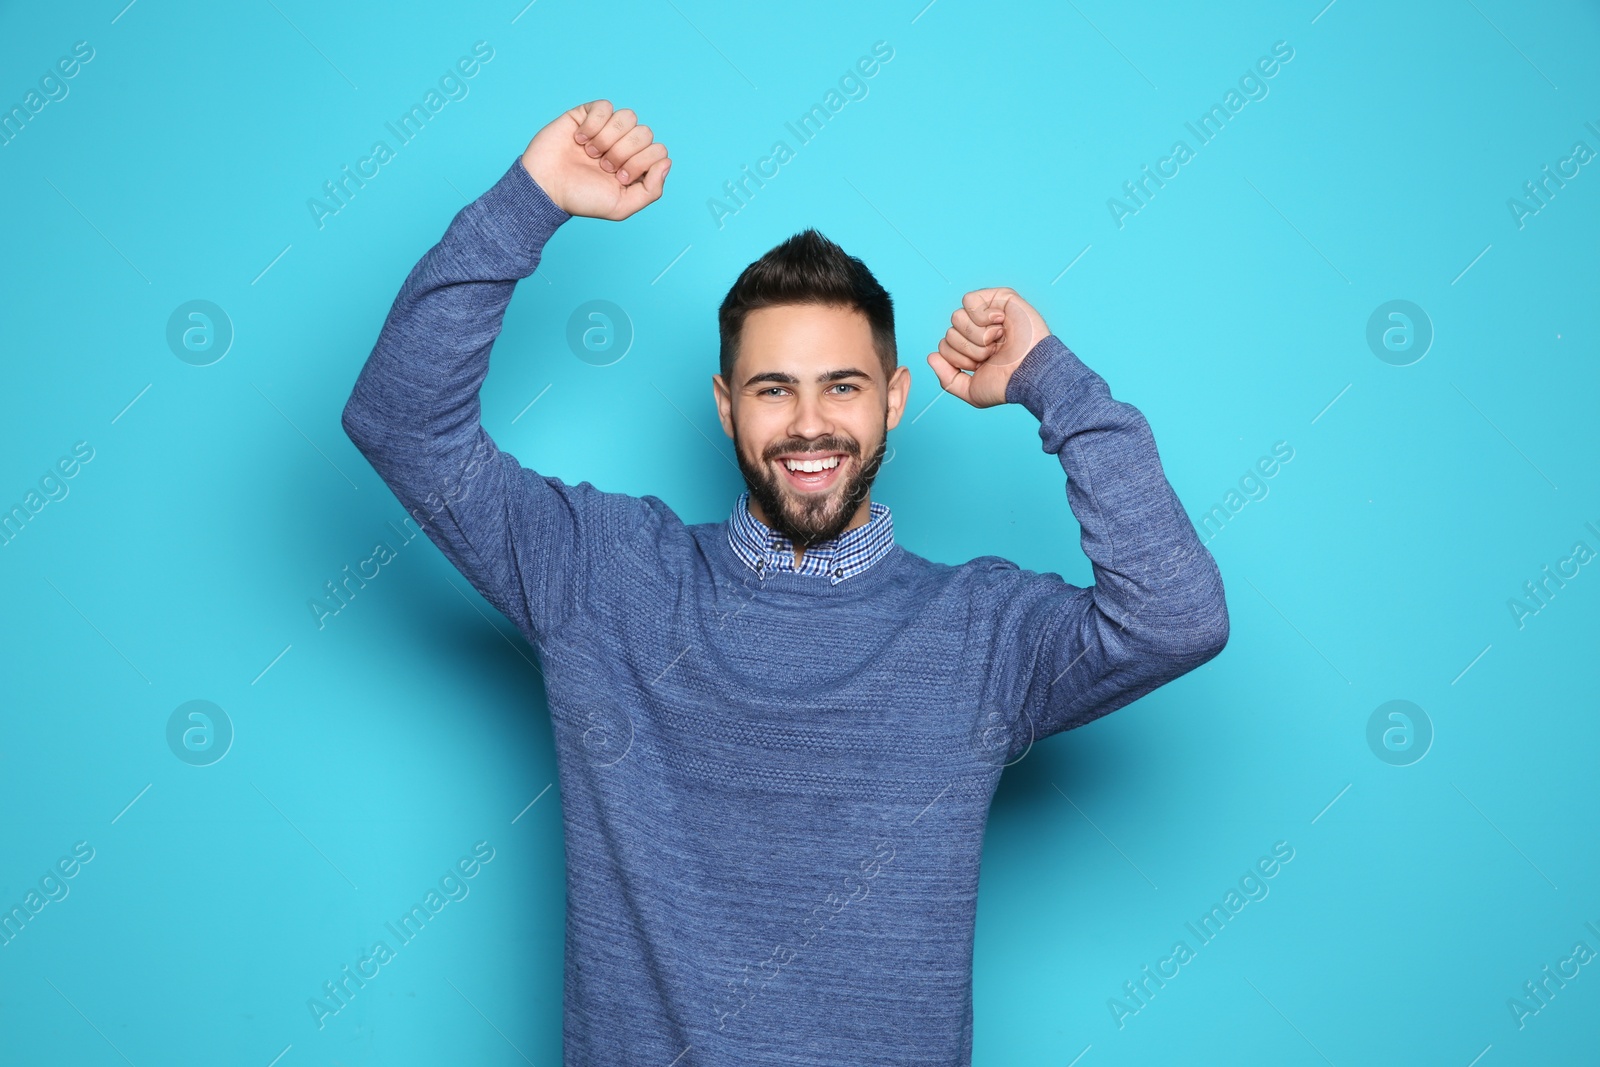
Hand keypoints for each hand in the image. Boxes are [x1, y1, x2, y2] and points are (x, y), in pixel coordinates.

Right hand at [520, 100, 670, 220]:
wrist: (546, 188)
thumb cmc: (582, 199)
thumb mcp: (622, 206)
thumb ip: (652, 190)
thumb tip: (666, 162)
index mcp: (636, 164)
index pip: (658, 150)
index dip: (641, 163)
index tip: (619, 177)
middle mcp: (624, 144)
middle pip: (645, 132)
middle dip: (624, 152)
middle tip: (603, 166)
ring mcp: (607, 128)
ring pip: (628, 117)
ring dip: (608, 138)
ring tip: (591, 153)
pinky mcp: (587, 115)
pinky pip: (605, 106)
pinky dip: (593, 125)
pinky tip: (580, 140)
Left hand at [927, 288, 1050, 407]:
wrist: (1030, 372)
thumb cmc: (1007, 383)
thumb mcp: (971, 391)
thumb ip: (947, 379)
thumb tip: (931, 357)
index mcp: (972, 350)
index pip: (944, 346)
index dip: (958, 359)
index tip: (980, 365)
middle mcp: (978, 332)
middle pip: (949, 333)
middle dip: (968, 348)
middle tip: (992, 352)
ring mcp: (988, 314)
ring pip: (956, 317)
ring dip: (977, 334)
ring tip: (998, 339)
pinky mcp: (998, 298)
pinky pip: (969, 300)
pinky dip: (982, 315)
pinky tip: (999, 323)